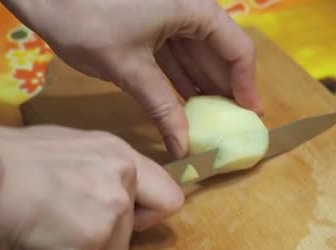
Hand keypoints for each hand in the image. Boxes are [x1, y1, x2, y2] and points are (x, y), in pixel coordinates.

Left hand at [0, 0, 261, 158]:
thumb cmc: (88, 20)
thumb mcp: (130, 69)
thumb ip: (163, 108)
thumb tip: (184, 149)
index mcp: (195, 10)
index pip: (238, 49)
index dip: (245, 86)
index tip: (247, 118)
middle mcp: (188, 9)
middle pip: (218, 53)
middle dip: (223, 90)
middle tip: (230, 128)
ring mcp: (167, 15)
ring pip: (195, 55)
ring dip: (201, 88)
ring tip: (209, 124)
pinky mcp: (148, 23)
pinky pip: (173, 54)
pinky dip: (178, 79)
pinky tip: (183, 106)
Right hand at [0, 125, 182, 249]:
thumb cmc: (10, 155)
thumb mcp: (69, 149)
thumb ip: (97, 171)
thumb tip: (98, 196)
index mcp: (121, 156)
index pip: (168, 196)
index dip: (148, 215)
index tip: (125, 220)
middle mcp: (124, 182)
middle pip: (132, 236)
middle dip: (103, 241)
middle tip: (71, 234)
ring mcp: (109, 213)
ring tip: (35, 240)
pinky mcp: (87, 243)